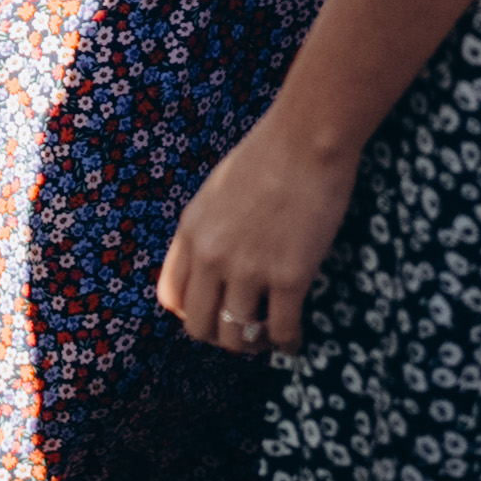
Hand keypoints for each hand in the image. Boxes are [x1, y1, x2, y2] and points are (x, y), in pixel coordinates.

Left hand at [154, 109, 359, 355]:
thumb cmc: (270, 153)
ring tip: (268, 338)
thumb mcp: (215, 191)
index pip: (171, 297)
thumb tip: (212, 268)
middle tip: (243, 331)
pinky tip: (295, 340)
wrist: (309, 136)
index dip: (193, 313)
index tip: (214, 312)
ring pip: (237, 337)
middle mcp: (213, 256)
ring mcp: (250, 268)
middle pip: (200, 326)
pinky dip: (288, 343)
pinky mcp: (290, 276)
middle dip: (220, 336)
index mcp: (191, 232)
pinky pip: (282, 330)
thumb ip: (207, 229)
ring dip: (252, 344)